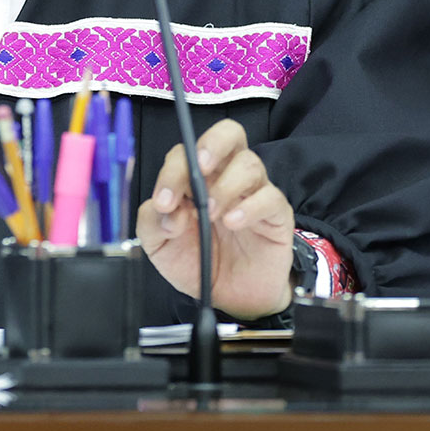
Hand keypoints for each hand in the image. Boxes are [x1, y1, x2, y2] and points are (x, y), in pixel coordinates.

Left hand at [136, 118, 295, 319]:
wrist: (229, 297)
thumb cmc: (196, 261)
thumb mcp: (159, 244)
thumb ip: (153, 221)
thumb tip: (168, 209)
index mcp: (197, 177)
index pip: (188, 152)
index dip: (173, 170)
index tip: (164, 202)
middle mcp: (227, 176)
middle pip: (230, 133)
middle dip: (212, 144)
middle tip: (200, 169)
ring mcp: (254, 192)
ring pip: (250, 163)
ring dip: (225, 186)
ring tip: (212, 215)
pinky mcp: (276, 214)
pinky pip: (270, 197)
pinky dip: (250, 207)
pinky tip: (233, 223)